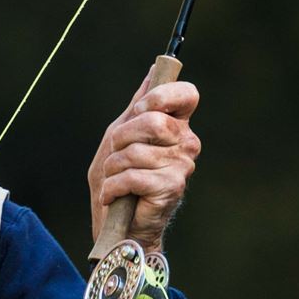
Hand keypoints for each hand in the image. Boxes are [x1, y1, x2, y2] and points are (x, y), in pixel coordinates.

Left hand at [87, 68, 201, 251]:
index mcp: (177, 127)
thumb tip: (155, 70)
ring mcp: (182, 166)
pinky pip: (132, 176)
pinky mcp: (171, 187)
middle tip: (116, 157)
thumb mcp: (120, 139)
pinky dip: (112, 188)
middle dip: (120, 138)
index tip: (139, 111)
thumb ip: (137, 107)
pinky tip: (113, 197)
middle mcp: (186, 144)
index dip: (158, 97)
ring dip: (112, 169)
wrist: (118, 228)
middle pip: (152, 121)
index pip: (186, 94)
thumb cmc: (118, 183)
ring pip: (135, 151)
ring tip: (115, 182)